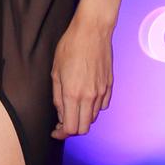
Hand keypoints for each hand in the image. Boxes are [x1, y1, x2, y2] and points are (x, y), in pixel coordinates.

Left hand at [50, 10, 113, 139]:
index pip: (70, 127)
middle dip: (72, 130)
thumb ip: (57, 96)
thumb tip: (60, 113)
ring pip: (93, 118)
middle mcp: (89, 96)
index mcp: (72, 93)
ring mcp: (101, 92)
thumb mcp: (55, 71)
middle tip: (62, 123)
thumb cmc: (70, 47)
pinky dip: (93, 108)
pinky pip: (102, 106)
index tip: (55, 131)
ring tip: (72, 109)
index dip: (61, 134)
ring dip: (82, 118)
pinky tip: (85, 99)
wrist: (92, 31)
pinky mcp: (109, 86)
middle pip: (83, 128)